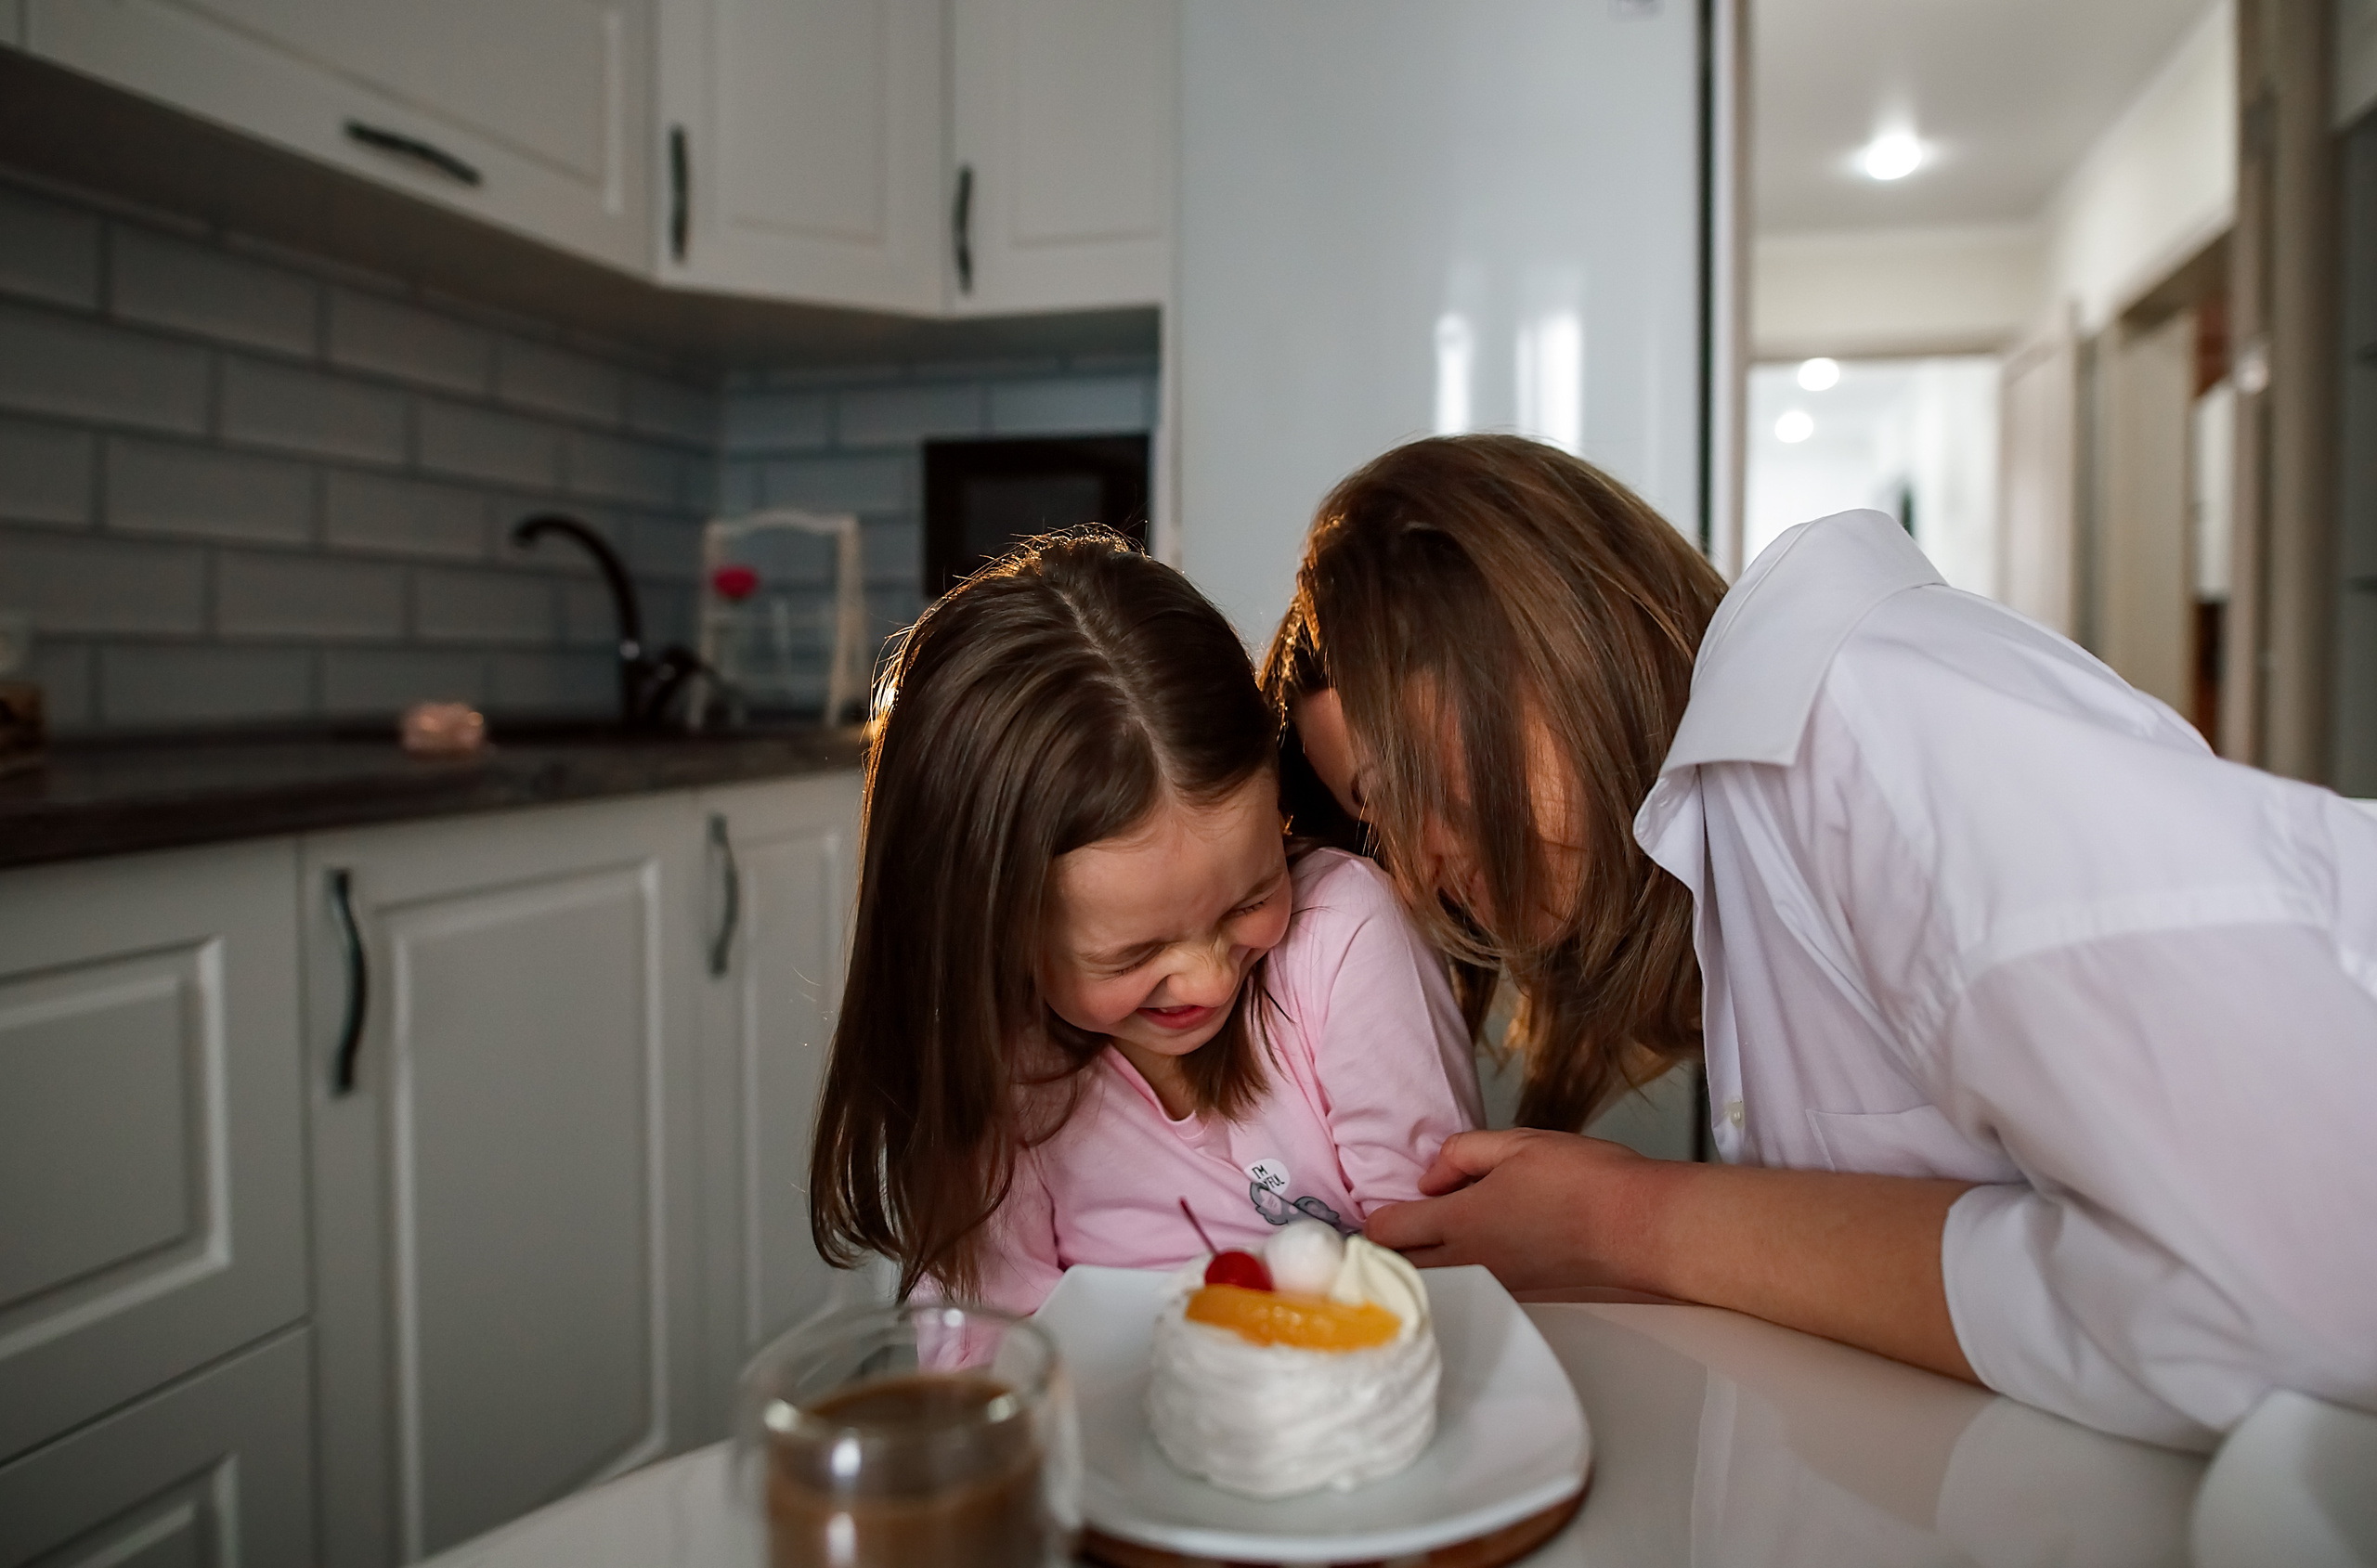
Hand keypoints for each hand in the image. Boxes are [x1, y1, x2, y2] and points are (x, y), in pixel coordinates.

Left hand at [1366, 1128, 1668, 1294]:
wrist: (1640, 1227)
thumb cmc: (1584, 1179)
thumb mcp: (1516, 1143)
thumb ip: (1459, 1155)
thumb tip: (1428, 1180)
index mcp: (1462, 1220)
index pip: (1386, 1233)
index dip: (1372, 1220)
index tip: (1382, 1205)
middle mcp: (1469, 1262)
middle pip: (1399, 1272)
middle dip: (1386, 1255)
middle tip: (1396, 1230)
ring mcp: (1493, 1287)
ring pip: (1431, 1288)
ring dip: (1418, 1271)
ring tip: (1427, 1244)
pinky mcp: (1517, 1299)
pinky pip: (1465, 1294)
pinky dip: (1452, 1280)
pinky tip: (1466, 1256)